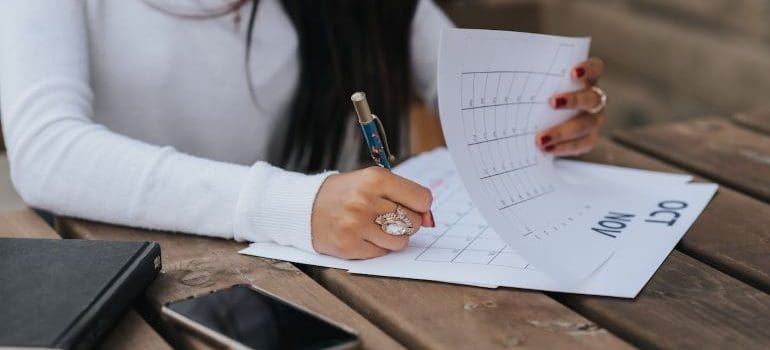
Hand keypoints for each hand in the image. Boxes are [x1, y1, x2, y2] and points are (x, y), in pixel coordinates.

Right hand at [311, 167, 434, 258]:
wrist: (305, 208)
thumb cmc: (345, 193)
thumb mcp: (372, 182)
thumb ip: (403, 195)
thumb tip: (430, 219)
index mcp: (375, 178)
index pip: (422, 199)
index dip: (420, 205)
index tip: (410, 205)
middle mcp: (365, 201)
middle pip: (414, 221)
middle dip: (407, 222)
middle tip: (388, 216)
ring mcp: (356, 225)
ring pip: (401, 241)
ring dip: (393, 237)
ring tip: (375, 227)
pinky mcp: (349, 246)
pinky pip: (382, 253)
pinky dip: (377, 247)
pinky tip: (363, 236)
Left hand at [537, 57, 605, 155]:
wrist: (546, 121)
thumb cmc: (543, 95)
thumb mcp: (540, 83)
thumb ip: (533, 76)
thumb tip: (507, 70)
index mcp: (586, 80)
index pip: (595, 69)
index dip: (587, 69)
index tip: (573, 72)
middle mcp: (594, 99)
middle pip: (591, 99)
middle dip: (573, 101)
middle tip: (552, 102)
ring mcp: (593, 120)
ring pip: (585, 126)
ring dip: (562, 132)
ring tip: (541, 139)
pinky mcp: (588, 139)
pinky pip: (579, 145)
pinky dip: (562, 148)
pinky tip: (546, 150)